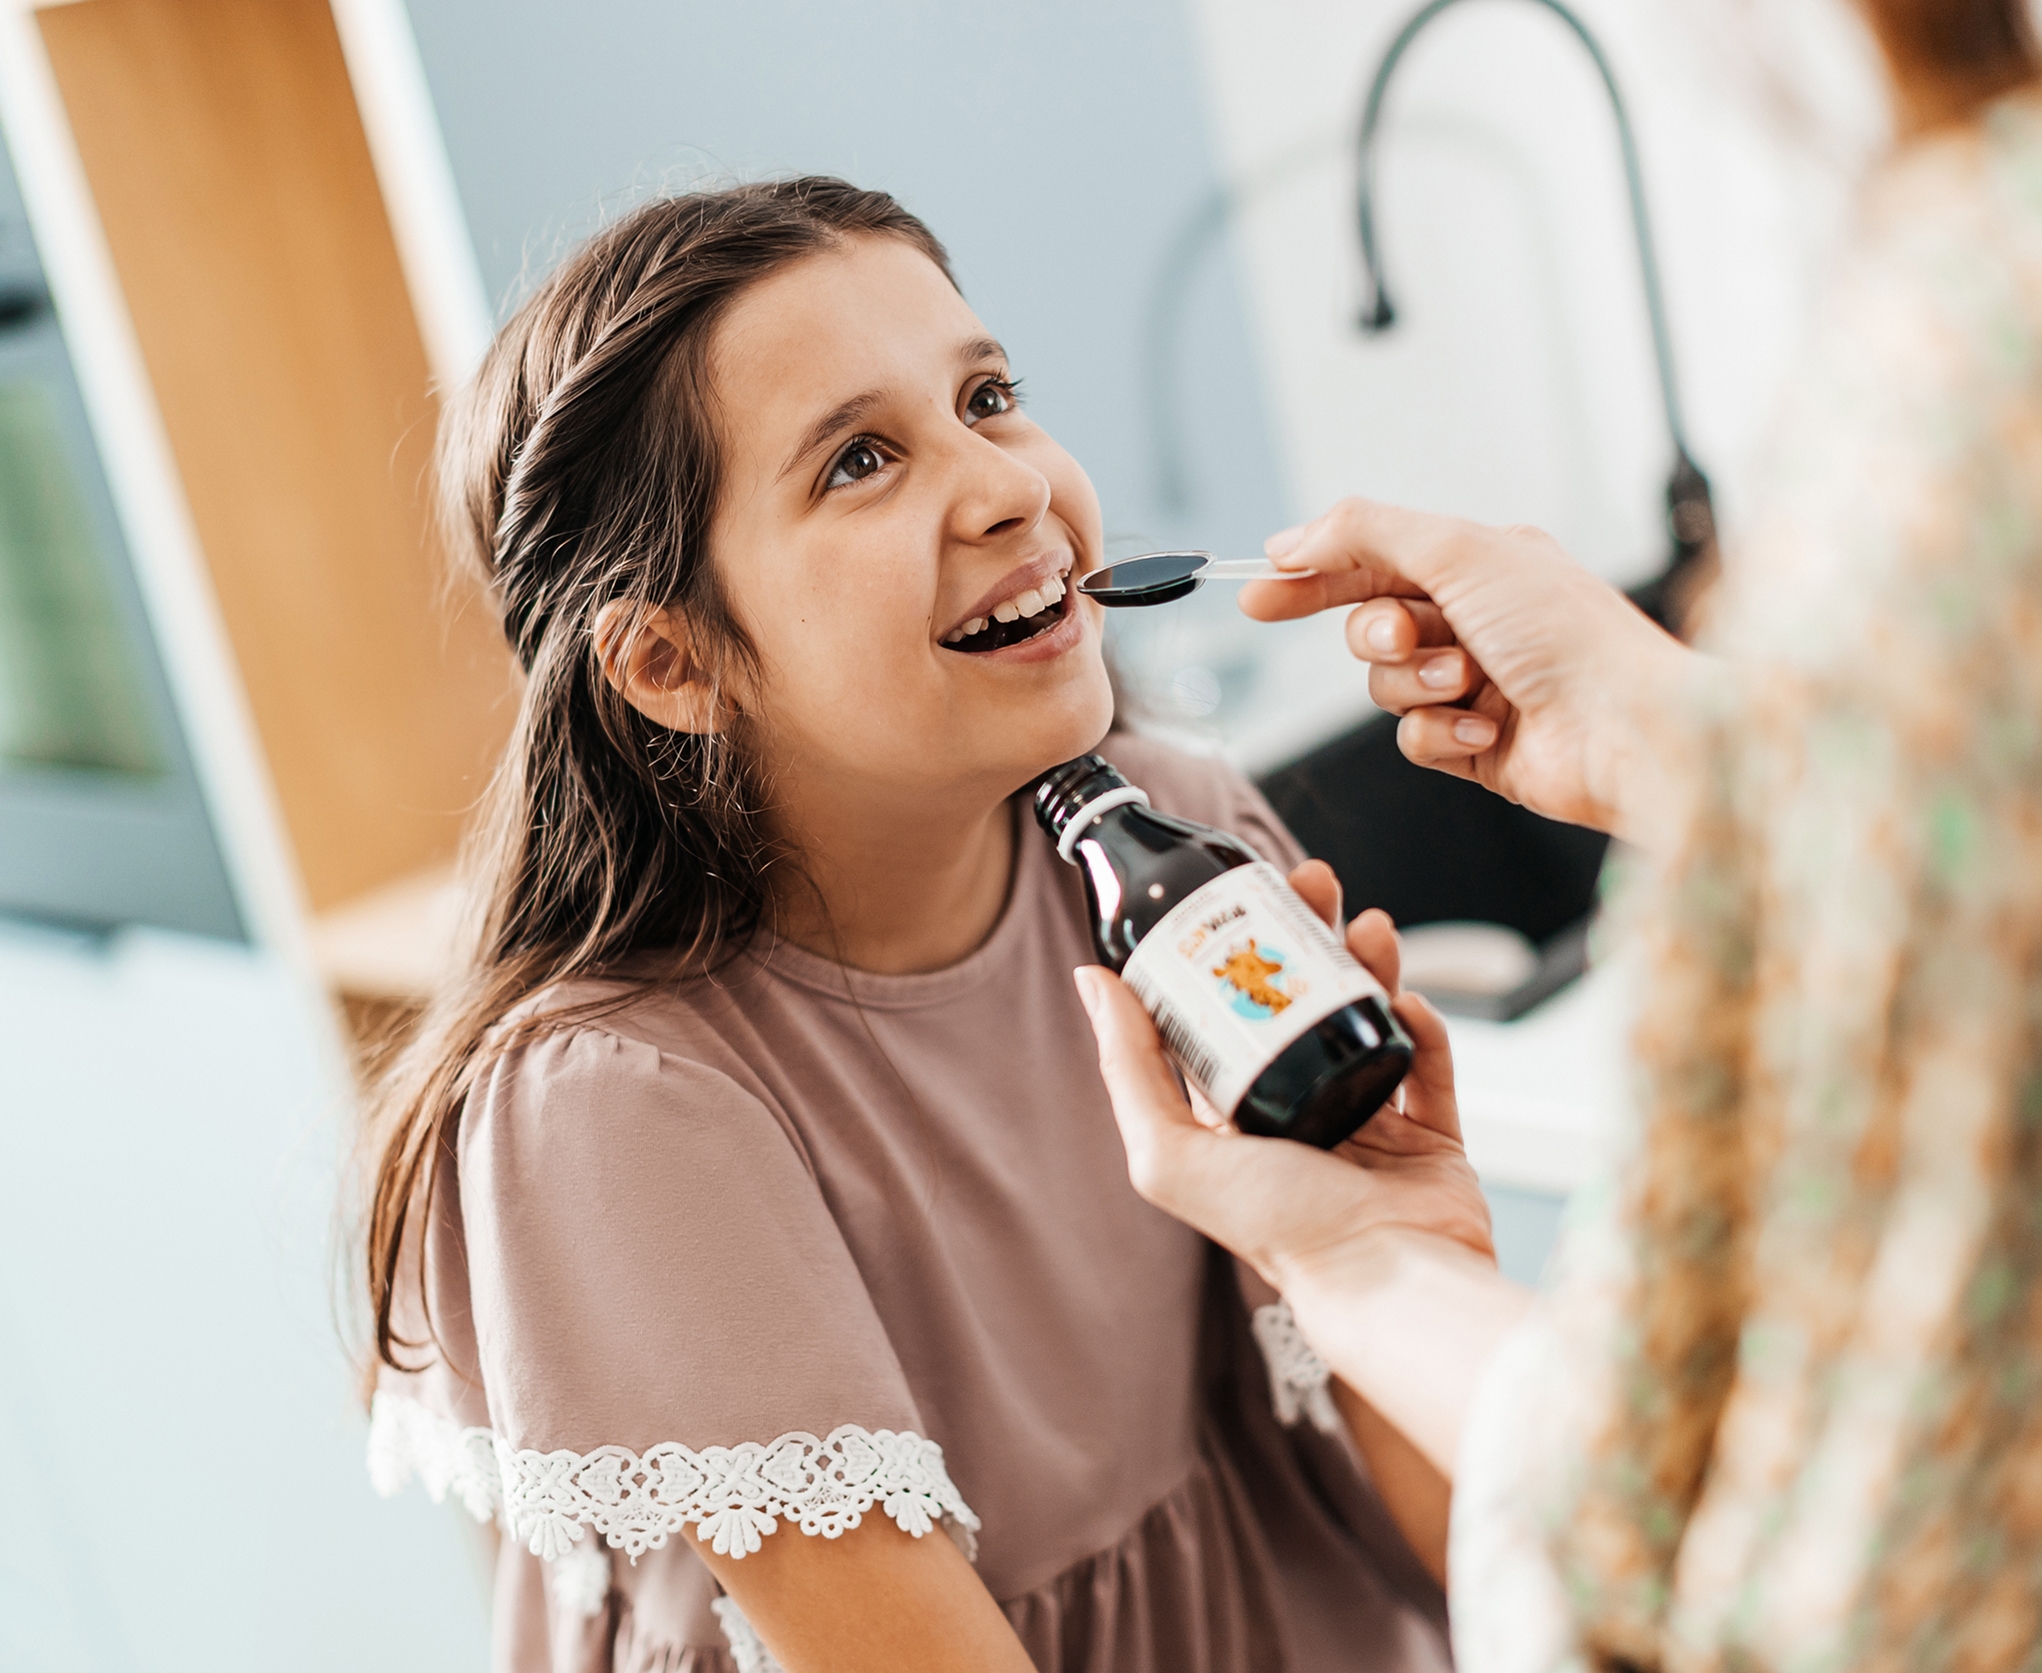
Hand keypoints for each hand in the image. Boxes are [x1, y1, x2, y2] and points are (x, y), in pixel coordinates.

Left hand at [1074, 859, 1491, 1294]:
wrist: (1387, 1278)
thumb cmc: (1278, 1228)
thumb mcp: (1172, 1150)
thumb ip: (1127, 1067)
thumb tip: (1092, 979)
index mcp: (1233, 1120)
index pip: (1226, 1016)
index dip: (1232, 953)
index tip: (1243, 899)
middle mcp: (1296, 1118)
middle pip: (1300, 1001)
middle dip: (1307, 935)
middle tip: (1314, 883)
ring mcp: (1367, 1127)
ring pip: (1365, 1019)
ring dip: (1369, 965)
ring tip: (1372, 926)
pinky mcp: (1430, 1138)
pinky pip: (1426, 1064)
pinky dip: (1422, 1028)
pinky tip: (1409, 1002)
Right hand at [1239, 499, 1700, 848]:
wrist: (1627, 729)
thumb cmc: (1570, 635)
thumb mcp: (1460, 551)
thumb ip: (1367, 532)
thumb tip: (1296, 537)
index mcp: (1481, 564)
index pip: (1371, 560)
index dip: (1310, 575)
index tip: (1258, 591)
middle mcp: (1477, 621)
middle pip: (1369, 626)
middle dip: (1381, 636)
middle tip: (1409, 638)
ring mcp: (1475, 685)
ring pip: (1387, 688)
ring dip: (1419, 687)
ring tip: (1470, 684)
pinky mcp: (1475, 744)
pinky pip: (1415, 740)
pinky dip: (1443, 734)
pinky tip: (1488, 727)